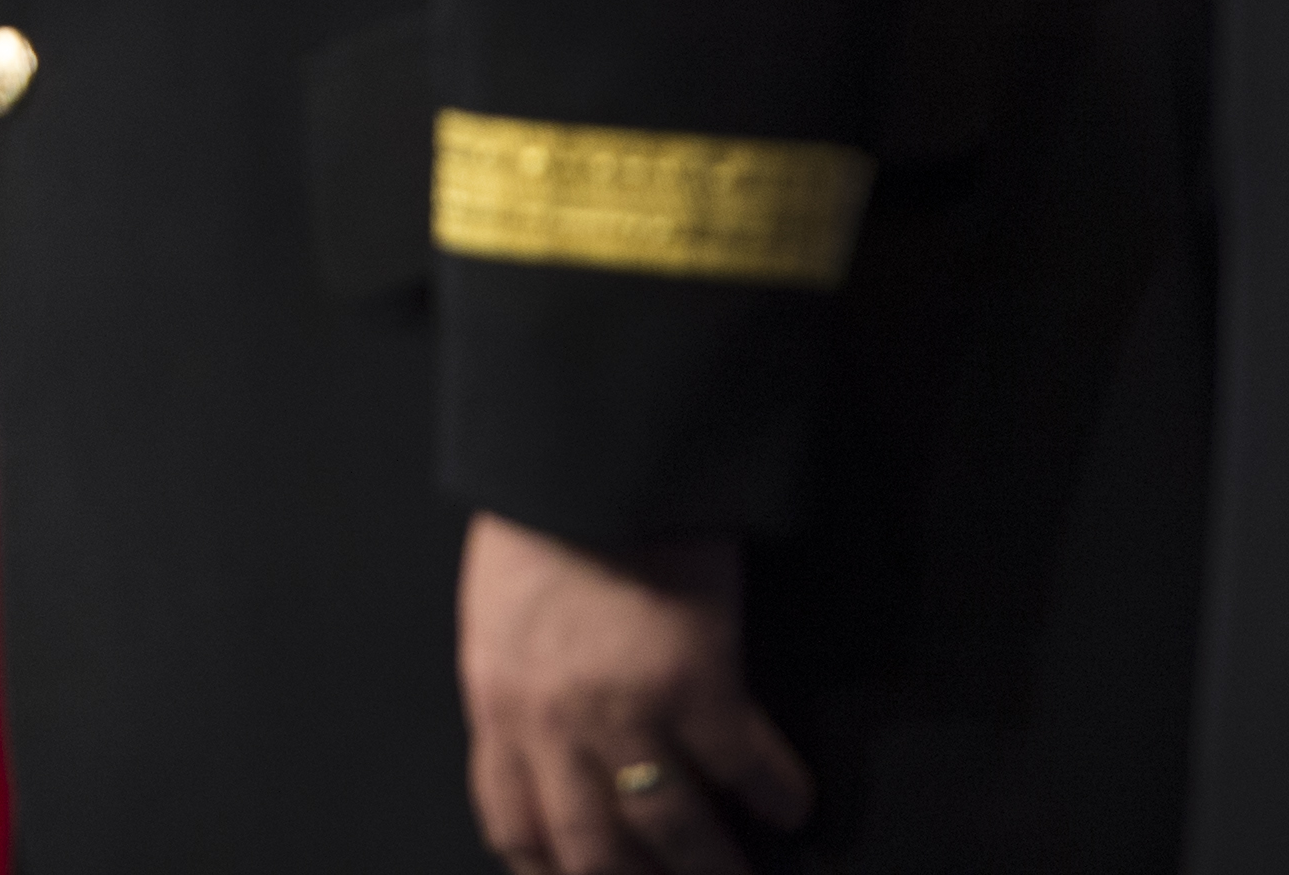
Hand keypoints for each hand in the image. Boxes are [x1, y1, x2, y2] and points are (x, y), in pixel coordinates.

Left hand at [457, 514, 812, 874]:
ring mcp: (626, 708)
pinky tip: (793, 806)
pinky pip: (746, 766)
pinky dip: (778, 795)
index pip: (513, 823)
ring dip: (713, 865)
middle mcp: (552, 724)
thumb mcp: (498, 620)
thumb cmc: (538, 525)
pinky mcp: (698, 682)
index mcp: (496, 703)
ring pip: (672, 825)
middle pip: (594, 849)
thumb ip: (520, 693)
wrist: (586, 455)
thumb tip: (555, 756)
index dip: (550, 871)